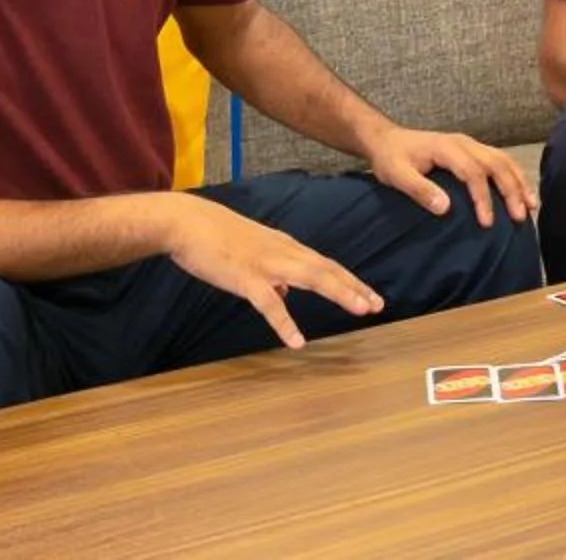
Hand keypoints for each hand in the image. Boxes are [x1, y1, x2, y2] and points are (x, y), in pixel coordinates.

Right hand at [160, 194, 379, 348]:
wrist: (187, 223)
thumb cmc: (216, 238)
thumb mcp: (253, 253)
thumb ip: (272, 273)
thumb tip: (283, 295)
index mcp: (286, 248)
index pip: (326, 265)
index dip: (349, 280)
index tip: (371, 295)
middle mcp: (284, 253)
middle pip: (327, 270)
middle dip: (355, 287)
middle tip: (378, 304)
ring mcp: (267, 265)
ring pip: (312, 278)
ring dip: (339, 293)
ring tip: (362, 309)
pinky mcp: (245, 278)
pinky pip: (269, 304)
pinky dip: (285, 322)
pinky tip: (297, 341)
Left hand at [363, 124, 534, 227]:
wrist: (387, 139)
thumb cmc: (390, 159)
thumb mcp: (396, 175)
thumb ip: (419, 190)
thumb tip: (446, 208)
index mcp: (447, 148)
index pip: (473, 172)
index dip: (482, 197)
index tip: (487, 222)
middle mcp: (464, 143)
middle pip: (496, 163)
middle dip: (511, 190)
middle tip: (520, 216)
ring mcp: (470, 144)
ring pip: (503, 160)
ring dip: (518, 182)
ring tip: (530, 205)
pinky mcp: (472, 150)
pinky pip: (500, 159)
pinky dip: (514, 175)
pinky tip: (521, 191)